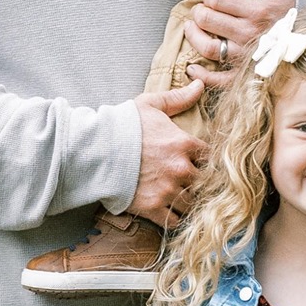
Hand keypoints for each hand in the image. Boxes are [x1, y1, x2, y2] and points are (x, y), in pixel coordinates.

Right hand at [129, 81, 207, 223]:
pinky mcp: (153, 208)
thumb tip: (200, 84)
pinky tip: (174, 213)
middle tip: (195, 182)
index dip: (209, 160)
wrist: (93, 152)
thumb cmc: (122, 126)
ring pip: (193, 203)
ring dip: (191, 201)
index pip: (212, 156)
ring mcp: (168, 190)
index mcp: (184, 144)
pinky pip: (175, 221)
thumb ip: (178, 97)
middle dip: (201, 182)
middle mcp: (181, 169)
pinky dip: (176, 219)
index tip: (202, 162)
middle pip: (206, 182)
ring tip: (185, 198)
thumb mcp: (150, 104)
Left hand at [181, 0, 297, 89]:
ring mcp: (246, 57)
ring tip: (192, 28)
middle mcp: (249, 35)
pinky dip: (203, 76)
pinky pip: (220, 79)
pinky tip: (192, 68)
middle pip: (208, 21)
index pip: (217, 0)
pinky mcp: (245, 74)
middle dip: (199, 13)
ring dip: (194, 36)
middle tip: (201, 11)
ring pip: (208, 47)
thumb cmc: (292, 7)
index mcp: (257, 11)